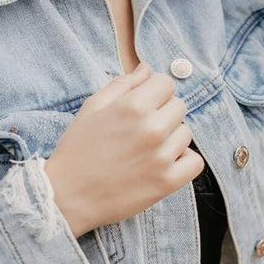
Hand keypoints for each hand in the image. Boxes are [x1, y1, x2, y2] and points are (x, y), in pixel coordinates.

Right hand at [44, 62, 204, 238]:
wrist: (69, 194)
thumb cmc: (78, 148)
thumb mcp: (93, 107)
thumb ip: (123, 84)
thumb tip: (147, 69)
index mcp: (132, 106)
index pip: (166, 83)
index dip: (155, 90)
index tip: (145, 102)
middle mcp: (152, 129)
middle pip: (179, 106)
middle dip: (163, 112)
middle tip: (142, 127)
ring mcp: (162, 157)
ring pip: (186, 133)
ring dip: (171, 137)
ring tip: (148, 147)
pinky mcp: (167, 182)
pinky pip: (194, 162)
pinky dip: (183, 160)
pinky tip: (164, 162)